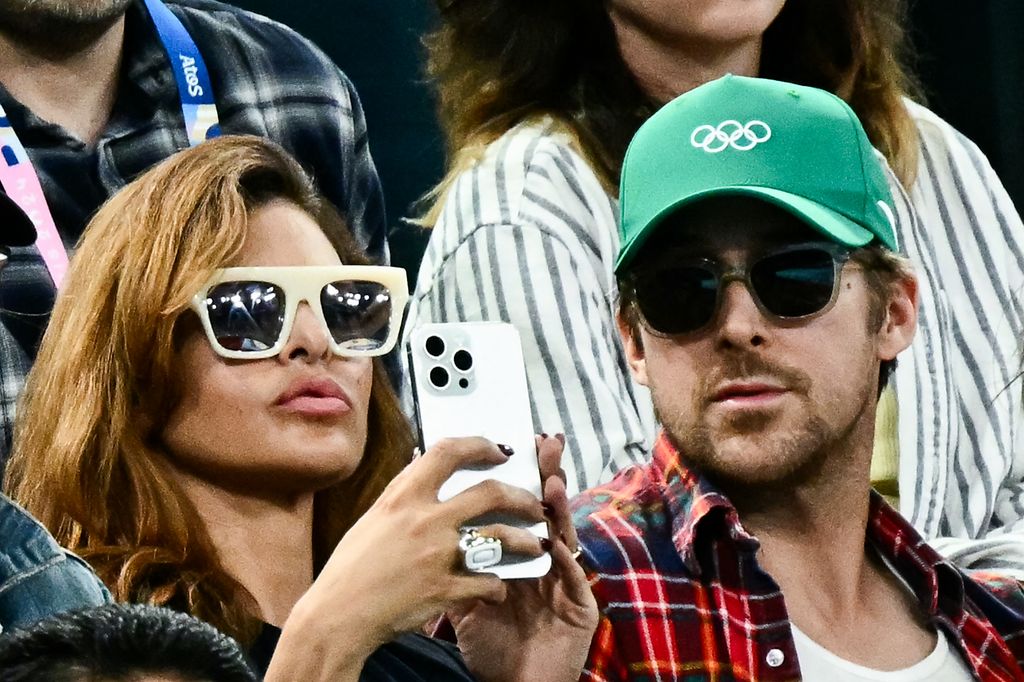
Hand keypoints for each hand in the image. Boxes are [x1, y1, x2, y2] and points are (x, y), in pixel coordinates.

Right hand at [272, 437, 546, 679]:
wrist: (339, 616)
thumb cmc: (351, 569)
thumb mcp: (374, 519)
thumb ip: (404, 497)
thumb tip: (425, 470)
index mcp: (403, 497)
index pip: (448, 452)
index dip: (480, 444)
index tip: (499, 449)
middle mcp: (424, 520)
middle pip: (490, 492)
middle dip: (521, 496)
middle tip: (533, 504)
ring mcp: (438, 555)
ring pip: (501, 536)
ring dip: (525, 540)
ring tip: (534, 545)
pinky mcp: (446, 589)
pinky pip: (489, 582)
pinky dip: (498, 586)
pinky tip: (497, 588)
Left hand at [451, 434, 598, 681]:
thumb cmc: (492, 647)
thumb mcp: (465, 601)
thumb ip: (454, 562)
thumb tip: (426, 519)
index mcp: (517, 557)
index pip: (520, 506)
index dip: (520, 474)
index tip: (511, 442)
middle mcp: (544, 563)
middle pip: (545, 510)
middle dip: (546, 475)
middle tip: (544, 444)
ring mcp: (564, 583)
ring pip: (564, 536)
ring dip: (557, 509)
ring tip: (550, 484)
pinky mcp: (580, 607)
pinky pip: (573, 578)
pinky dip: (564, 558)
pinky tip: (555, 542)